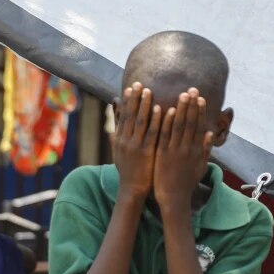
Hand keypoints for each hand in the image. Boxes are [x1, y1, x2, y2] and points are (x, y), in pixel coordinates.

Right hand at [112, 83, 162, 200]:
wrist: (132, 189)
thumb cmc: (128, 172)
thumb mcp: (119, 154)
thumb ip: (117, 140)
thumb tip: (113, 128)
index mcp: (119, 140)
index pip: (123, 117)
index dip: (127, 102)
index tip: (130, 88)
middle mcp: (125, 141)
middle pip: (130, 116)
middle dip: (135, 99)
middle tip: (139, 83)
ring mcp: (135, 147)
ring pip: (140, 122)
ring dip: (144, 105)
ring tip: (149, 91)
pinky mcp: (146, 153)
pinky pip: (151, 134)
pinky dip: (155, 120)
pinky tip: (159, 109)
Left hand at [152, 89, 214, 215]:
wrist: (173, 198)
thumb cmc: (186, 182)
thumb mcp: (199, 166)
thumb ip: (204, 149)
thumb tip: (210, 134)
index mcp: (195, 150)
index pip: (198, 127)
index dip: (200, 112)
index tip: (200, 98)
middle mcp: (187, 148)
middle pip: (190, 123)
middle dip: (191, 106)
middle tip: (192, 89)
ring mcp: (175, 151)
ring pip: (179, 126)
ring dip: (181, 109)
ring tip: (183, 95)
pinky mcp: (163, 155)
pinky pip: (165, 136)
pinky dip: (168, 122)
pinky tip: (168, 110)